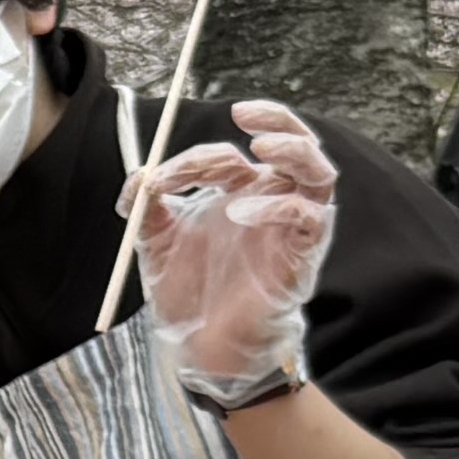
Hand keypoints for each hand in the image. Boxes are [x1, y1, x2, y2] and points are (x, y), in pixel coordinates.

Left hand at [130, 102, 338, 385]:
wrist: (200, 345)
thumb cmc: (188, 293)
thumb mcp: (158, 243)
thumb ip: (149, 206)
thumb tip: (139, 177)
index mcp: (240, 193)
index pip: (229, 157)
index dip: (194, 160)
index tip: (162, 180)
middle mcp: (271, 201)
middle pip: (293, 143)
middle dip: (274, 119)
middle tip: (241, 112)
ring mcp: (290, 226)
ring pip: (318, 170)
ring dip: (294, 149)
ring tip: (260, 145)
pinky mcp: (302, 254)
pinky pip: (309, 217)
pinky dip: (279, 206)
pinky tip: (242, 213)